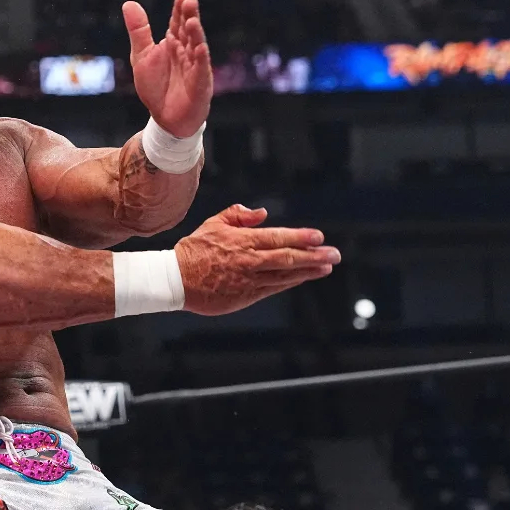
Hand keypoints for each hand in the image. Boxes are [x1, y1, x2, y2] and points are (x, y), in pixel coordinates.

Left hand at [123, 0, 212, 137]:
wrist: (164, 118)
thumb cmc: (156, 86)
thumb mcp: (141, 56)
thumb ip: (139, 31)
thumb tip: (129, 3)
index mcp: (173, 44)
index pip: (178, 22)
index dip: (180, 9)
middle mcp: (186, 52)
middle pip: (189, 31)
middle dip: (190, 16)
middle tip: (189, 1)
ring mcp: (195, 68)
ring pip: (197, 47)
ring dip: (196, 35)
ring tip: (192, 21)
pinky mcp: (199, 85)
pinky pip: (201, 70)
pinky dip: (201, 59)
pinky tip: (201, 48)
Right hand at [175, 205, 339, 315]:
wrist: (175, 280)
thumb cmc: (194, 250)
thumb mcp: (213, 224)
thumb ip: (238, 215)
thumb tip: (262, 213)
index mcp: (242, 241)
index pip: (278, 238)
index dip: (301, 237)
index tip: (319, 237)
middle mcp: (249, 261)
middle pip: (288, 258)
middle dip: (314, 256)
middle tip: (335, 254)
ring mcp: (248, 281)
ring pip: (285, 275)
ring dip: (308, 271)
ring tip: (326, 267)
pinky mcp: (245, 296)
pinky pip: (274, 288)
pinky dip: (291, 283)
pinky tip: (304, 278)